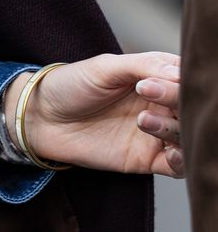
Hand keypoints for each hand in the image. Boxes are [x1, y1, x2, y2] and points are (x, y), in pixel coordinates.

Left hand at [4, 51, 182, 177]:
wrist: (40, 118)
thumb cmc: (70, 85)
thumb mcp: (105, 67)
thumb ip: (144, 66)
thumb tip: (180, 72)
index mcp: (156, 77)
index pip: (187, 79)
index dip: (182, 81)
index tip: (155, 80)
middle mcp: (161, 104)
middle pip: (190, 107)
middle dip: (178, 102)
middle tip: (148, 94)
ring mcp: (156, 133)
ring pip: (188, 135)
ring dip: (176, 129)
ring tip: (142, 121)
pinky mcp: (147, 159)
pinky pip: (179, 166)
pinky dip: (183, 160)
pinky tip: (169, 151)